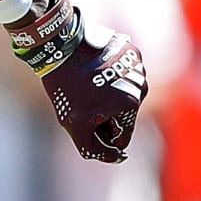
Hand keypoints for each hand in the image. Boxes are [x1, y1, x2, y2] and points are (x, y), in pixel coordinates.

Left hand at [7, 0, 147, 161]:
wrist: (60, 43)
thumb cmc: (65, 85)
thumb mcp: (73, 123)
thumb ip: (93, 147)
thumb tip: (118, 157)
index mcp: (131, 104)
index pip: (121, 137)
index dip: (99, 133)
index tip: (83, 117)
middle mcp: (141, 85)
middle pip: (124, 116)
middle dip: (105, 115)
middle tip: (82, 99)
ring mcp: (138, 66)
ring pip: (124, 94)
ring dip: (107, 95)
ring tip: (87, 83)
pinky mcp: (131, 51)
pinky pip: (122, 73)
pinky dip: (109, 74)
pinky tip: (92, 69)